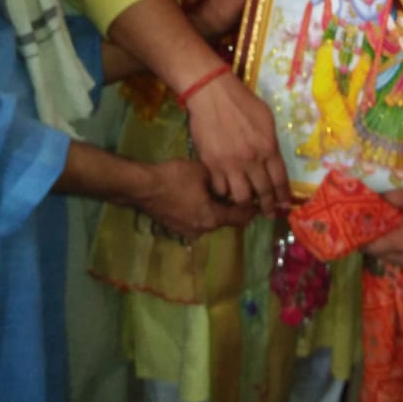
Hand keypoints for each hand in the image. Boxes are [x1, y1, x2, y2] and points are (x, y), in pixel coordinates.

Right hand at [137, 158, 256, 238]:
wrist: (142, 186)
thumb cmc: (174, 178)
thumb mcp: (202, 172)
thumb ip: (219, 179)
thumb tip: (228, 180)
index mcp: (212, 218)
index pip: (240, 216)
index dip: (252, 208)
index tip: (260, 200)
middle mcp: (202, 229)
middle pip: (226, 220)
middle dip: (235, 207)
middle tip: (243, 193)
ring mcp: (187, 230)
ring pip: (211, 219)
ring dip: (218, 208)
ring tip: (223, 192)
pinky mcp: (175, 226)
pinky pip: (197, 218)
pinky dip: (204, 209)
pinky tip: (203, 195)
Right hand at [186, 71, 290, 216]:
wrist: (211, 94)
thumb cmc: (241, 101)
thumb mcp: (266, 119)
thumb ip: (270, 142)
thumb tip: (272, 159)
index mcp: (268, 147)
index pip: (280, 179)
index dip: (282, 195)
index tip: (283, 205)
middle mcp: (251, 160)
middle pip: (263, 192)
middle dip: (267, 206)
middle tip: (268, 213)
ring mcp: (230, 165)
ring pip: (241, 198)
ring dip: (245, 203)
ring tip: (246, 203)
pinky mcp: (211, 165)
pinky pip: (220, 189)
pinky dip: (224, 192)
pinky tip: (226, 190)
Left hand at [362, 187, 402, 269]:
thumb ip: (389, 197)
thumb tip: (374, 197)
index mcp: (400, 243)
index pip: (371, 247)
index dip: (361, 240)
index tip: (354, 230)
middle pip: (381, 255)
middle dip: (373, 244)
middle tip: (368, 228)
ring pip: (393, 260)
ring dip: (386, 249)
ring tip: (383, 232)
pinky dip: (400, 253)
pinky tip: (401, 239)